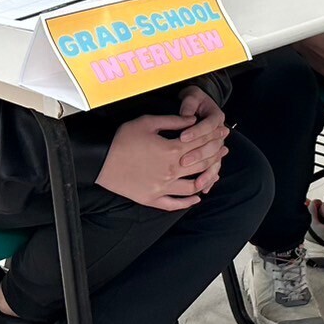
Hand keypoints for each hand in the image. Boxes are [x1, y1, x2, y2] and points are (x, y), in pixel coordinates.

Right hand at [96, 112, 229, 210]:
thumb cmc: (122, 139)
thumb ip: (173, 121)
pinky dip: (189, 202)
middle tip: (224, 149)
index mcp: (172, 150)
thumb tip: (193, 120)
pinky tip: (197, 197)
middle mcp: (171, 171)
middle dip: (216, 154)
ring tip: (215, 172)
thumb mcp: (147, 123)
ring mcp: (163, 187)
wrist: (99, 160)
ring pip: (194, 186)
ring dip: (208, 178)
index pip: (201, 142)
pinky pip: (175, 204)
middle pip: (202, 163)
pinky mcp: (152, 199)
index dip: (214, 135)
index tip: (223, 131)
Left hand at [177, 85, 229, 182]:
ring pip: (215, 162)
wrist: (200, 103)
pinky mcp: (214, 155)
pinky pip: (213, 169)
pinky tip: (202, 190)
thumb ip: (189, 105)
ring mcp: (218, 146)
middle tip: (183, 161)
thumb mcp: (192, 97)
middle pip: (212, 147)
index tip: (182, 137)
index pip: (208, 126)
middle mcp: (220, 133)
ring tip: (197, 183)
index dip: (196, 132)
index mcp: (216, 117)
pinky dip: (209, 180)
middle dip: (198, 155)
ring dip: (207, 173)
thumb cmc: (194, 100)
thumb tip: (186, 115)